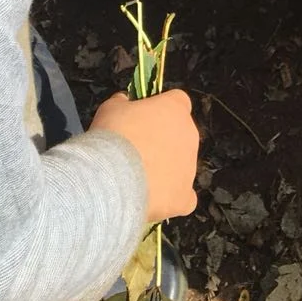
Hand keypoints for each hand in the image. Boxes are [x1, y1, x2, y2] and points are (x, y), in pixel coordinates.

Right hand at [89, 90, 199, 223]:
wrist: (113, 178)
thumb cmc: (114, 135)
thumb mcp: (111, 108)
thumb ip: (122, 103)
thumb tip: (124, 102)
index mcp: (176, 108)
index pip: (177, 101)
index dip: (161, 109)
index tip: (142, 118)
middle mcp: (190, 135)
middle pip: (181, 134)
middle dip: (163, 141)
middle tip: (137, 150)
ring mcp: (190, 167)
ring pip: (182, 166)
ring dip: (166, 169)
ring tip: (137, 180)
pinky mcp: (185, 197)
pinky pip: (185, 196)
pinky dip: (172, 198)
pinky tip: (155, 200)